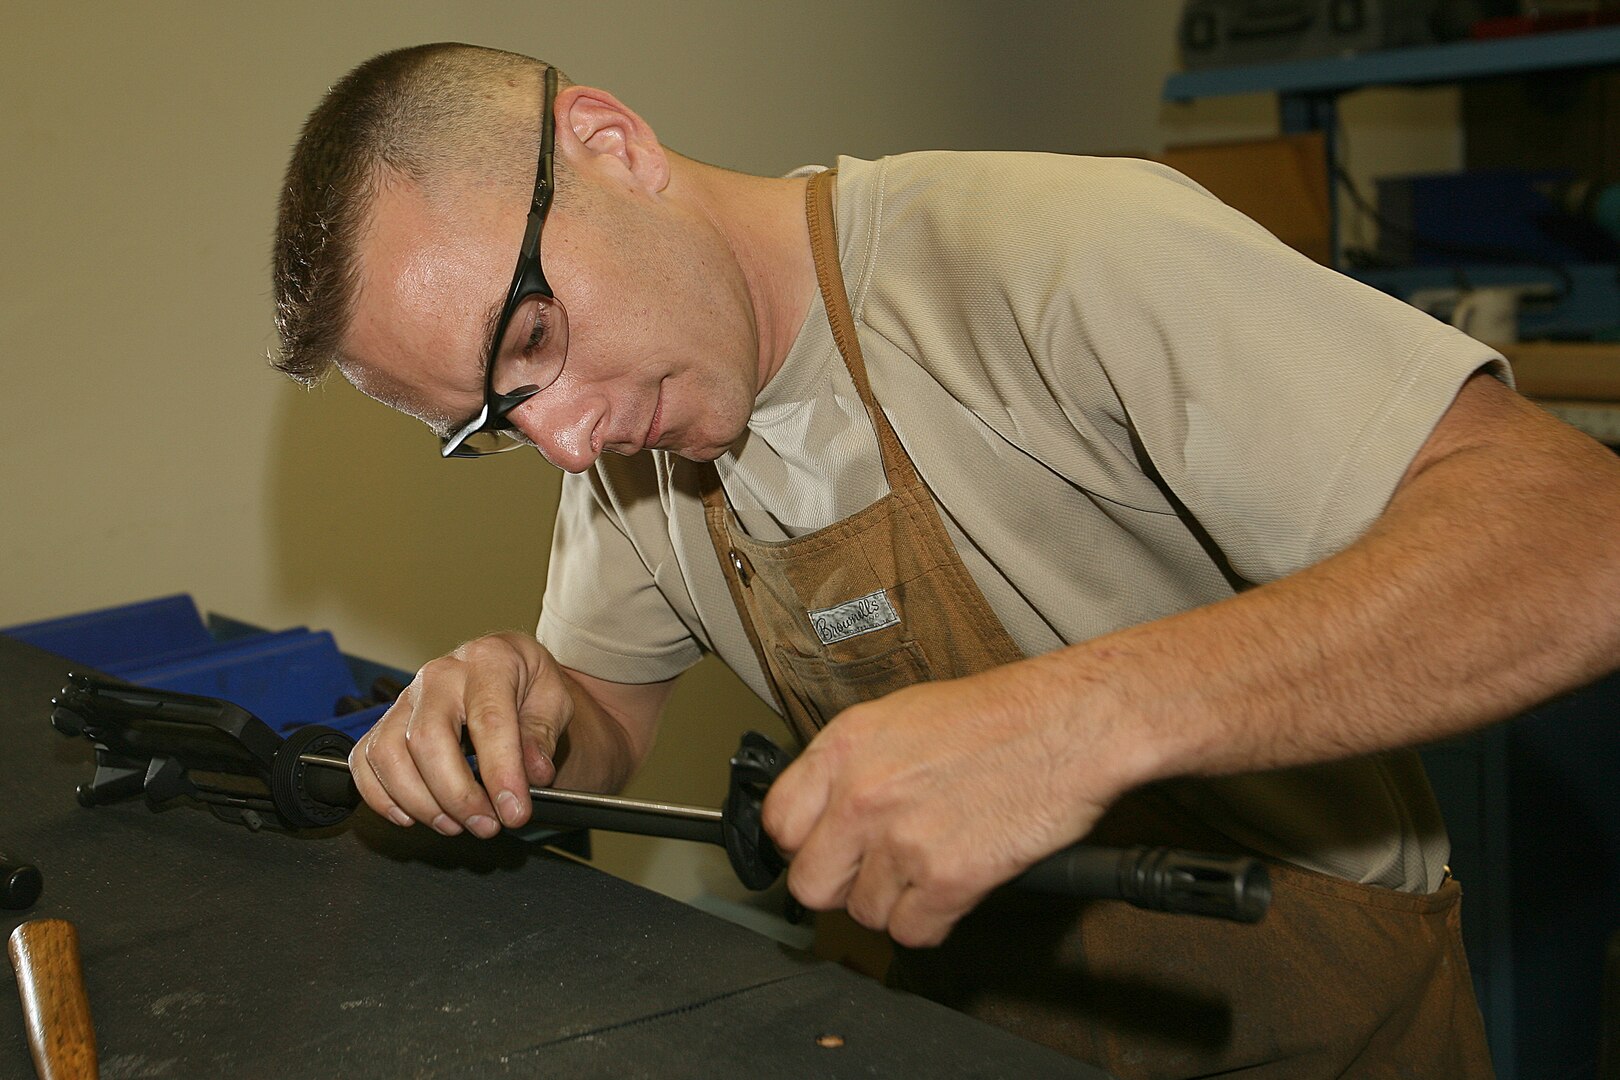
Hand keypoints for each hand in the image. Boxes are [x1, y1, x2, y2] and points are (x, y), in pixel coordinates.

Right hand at [349, 632, 574, 837]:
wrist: (506, 671)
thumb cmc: (528, 686)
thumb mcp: (554, 700)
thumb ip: (543, 736)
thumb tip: (534, 773)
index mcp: (489, 661)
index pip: (489, 720)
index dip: (501, 773)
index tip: (513, 812)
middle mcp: (439, 675)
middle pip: (427, 739)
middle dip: (456, 795)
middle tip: (487, 825)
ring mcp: (406, 698)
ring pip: (389, 753)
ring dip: (420, 803)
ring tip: (456, 825)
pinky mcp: (384, 722)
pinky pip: (365, 761)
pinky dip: (381, 798)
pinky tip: (413, 816)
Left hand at [761, 656, 1133, 946]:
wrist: (1068, 724)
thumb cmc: (996, 715)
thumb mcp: (901, 716)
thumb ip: (852, 765)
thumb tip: (825, 811)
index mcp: (844, 746)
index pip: (780, 823)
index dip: (803, 844)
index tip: (826, 848)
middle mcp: (862, 795)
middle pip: (811, 884)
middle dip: (843, 884)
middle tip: (876, 870)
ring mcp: (903, 841)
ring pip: (863, 914)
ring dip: (894, 903)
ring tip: (928, 869)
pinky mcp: (949, 879)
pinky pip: (912, 933)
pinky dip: (932, 922)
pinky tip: (952, 889)